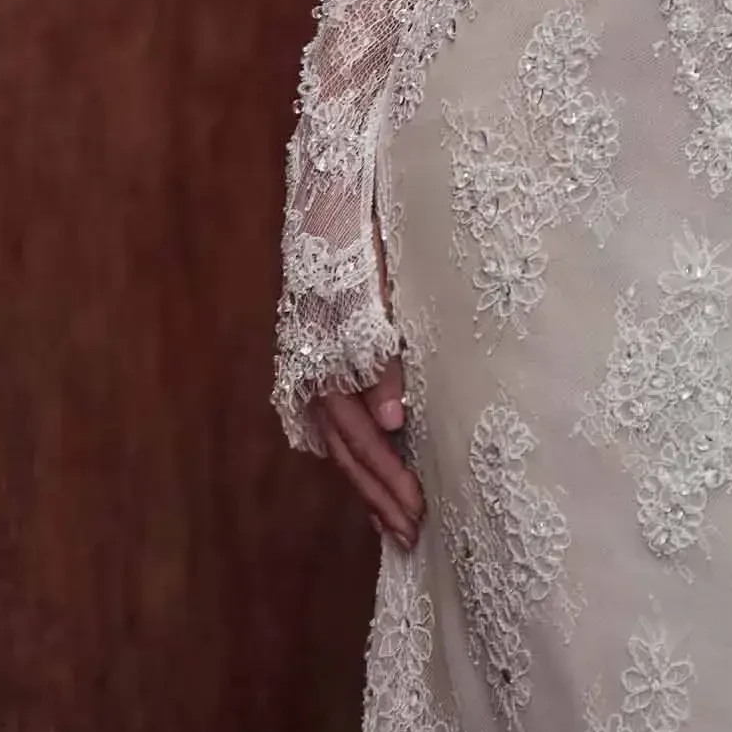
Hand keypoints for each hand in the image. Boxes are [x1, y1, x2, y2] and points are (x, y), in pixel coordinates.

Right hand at [306, 212, 424, 550]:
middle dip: (381, 495)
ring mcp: (311, 369)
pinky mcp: (318, 359)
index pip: (362, 440)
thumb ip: (383, 359)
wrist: (332, 194)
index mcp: (326, 364)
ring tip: (395, 521)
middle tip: (413, 536)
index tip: (420, 514)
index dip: (389, 480)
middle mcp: (312, 374)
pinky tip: (371, 471)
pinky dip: (356, 452)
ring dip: (370, 483)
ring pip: (341, 441)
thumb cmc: (362, 241)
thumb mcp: (377, 293)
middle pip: (350, 451)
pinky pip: (336, 420)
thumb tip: (392, 422)